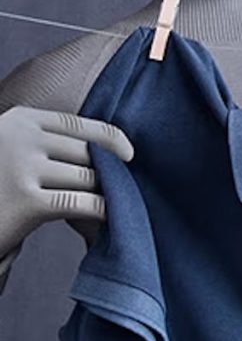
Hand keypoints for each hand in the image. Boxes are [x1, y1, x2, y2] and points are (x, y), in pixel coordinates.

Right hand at [0, 105, 132, 258]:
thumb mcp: (12, 151)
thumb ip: (47, 143)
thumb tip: (109, 149)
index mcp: (19, 120)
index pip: (81, 124)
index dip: (112, 139)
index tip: (130, 154)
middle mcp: (20, 138)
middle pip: (89, 152)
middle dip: (109, 172)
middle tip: (124, 188)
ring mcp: (22, 168)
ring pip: (91, 177)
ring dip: (108, 194)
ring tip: (115, 206)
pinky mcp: (27, 203)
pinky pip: (84, 203)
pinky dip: (103, 212)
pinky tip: (108, 220)